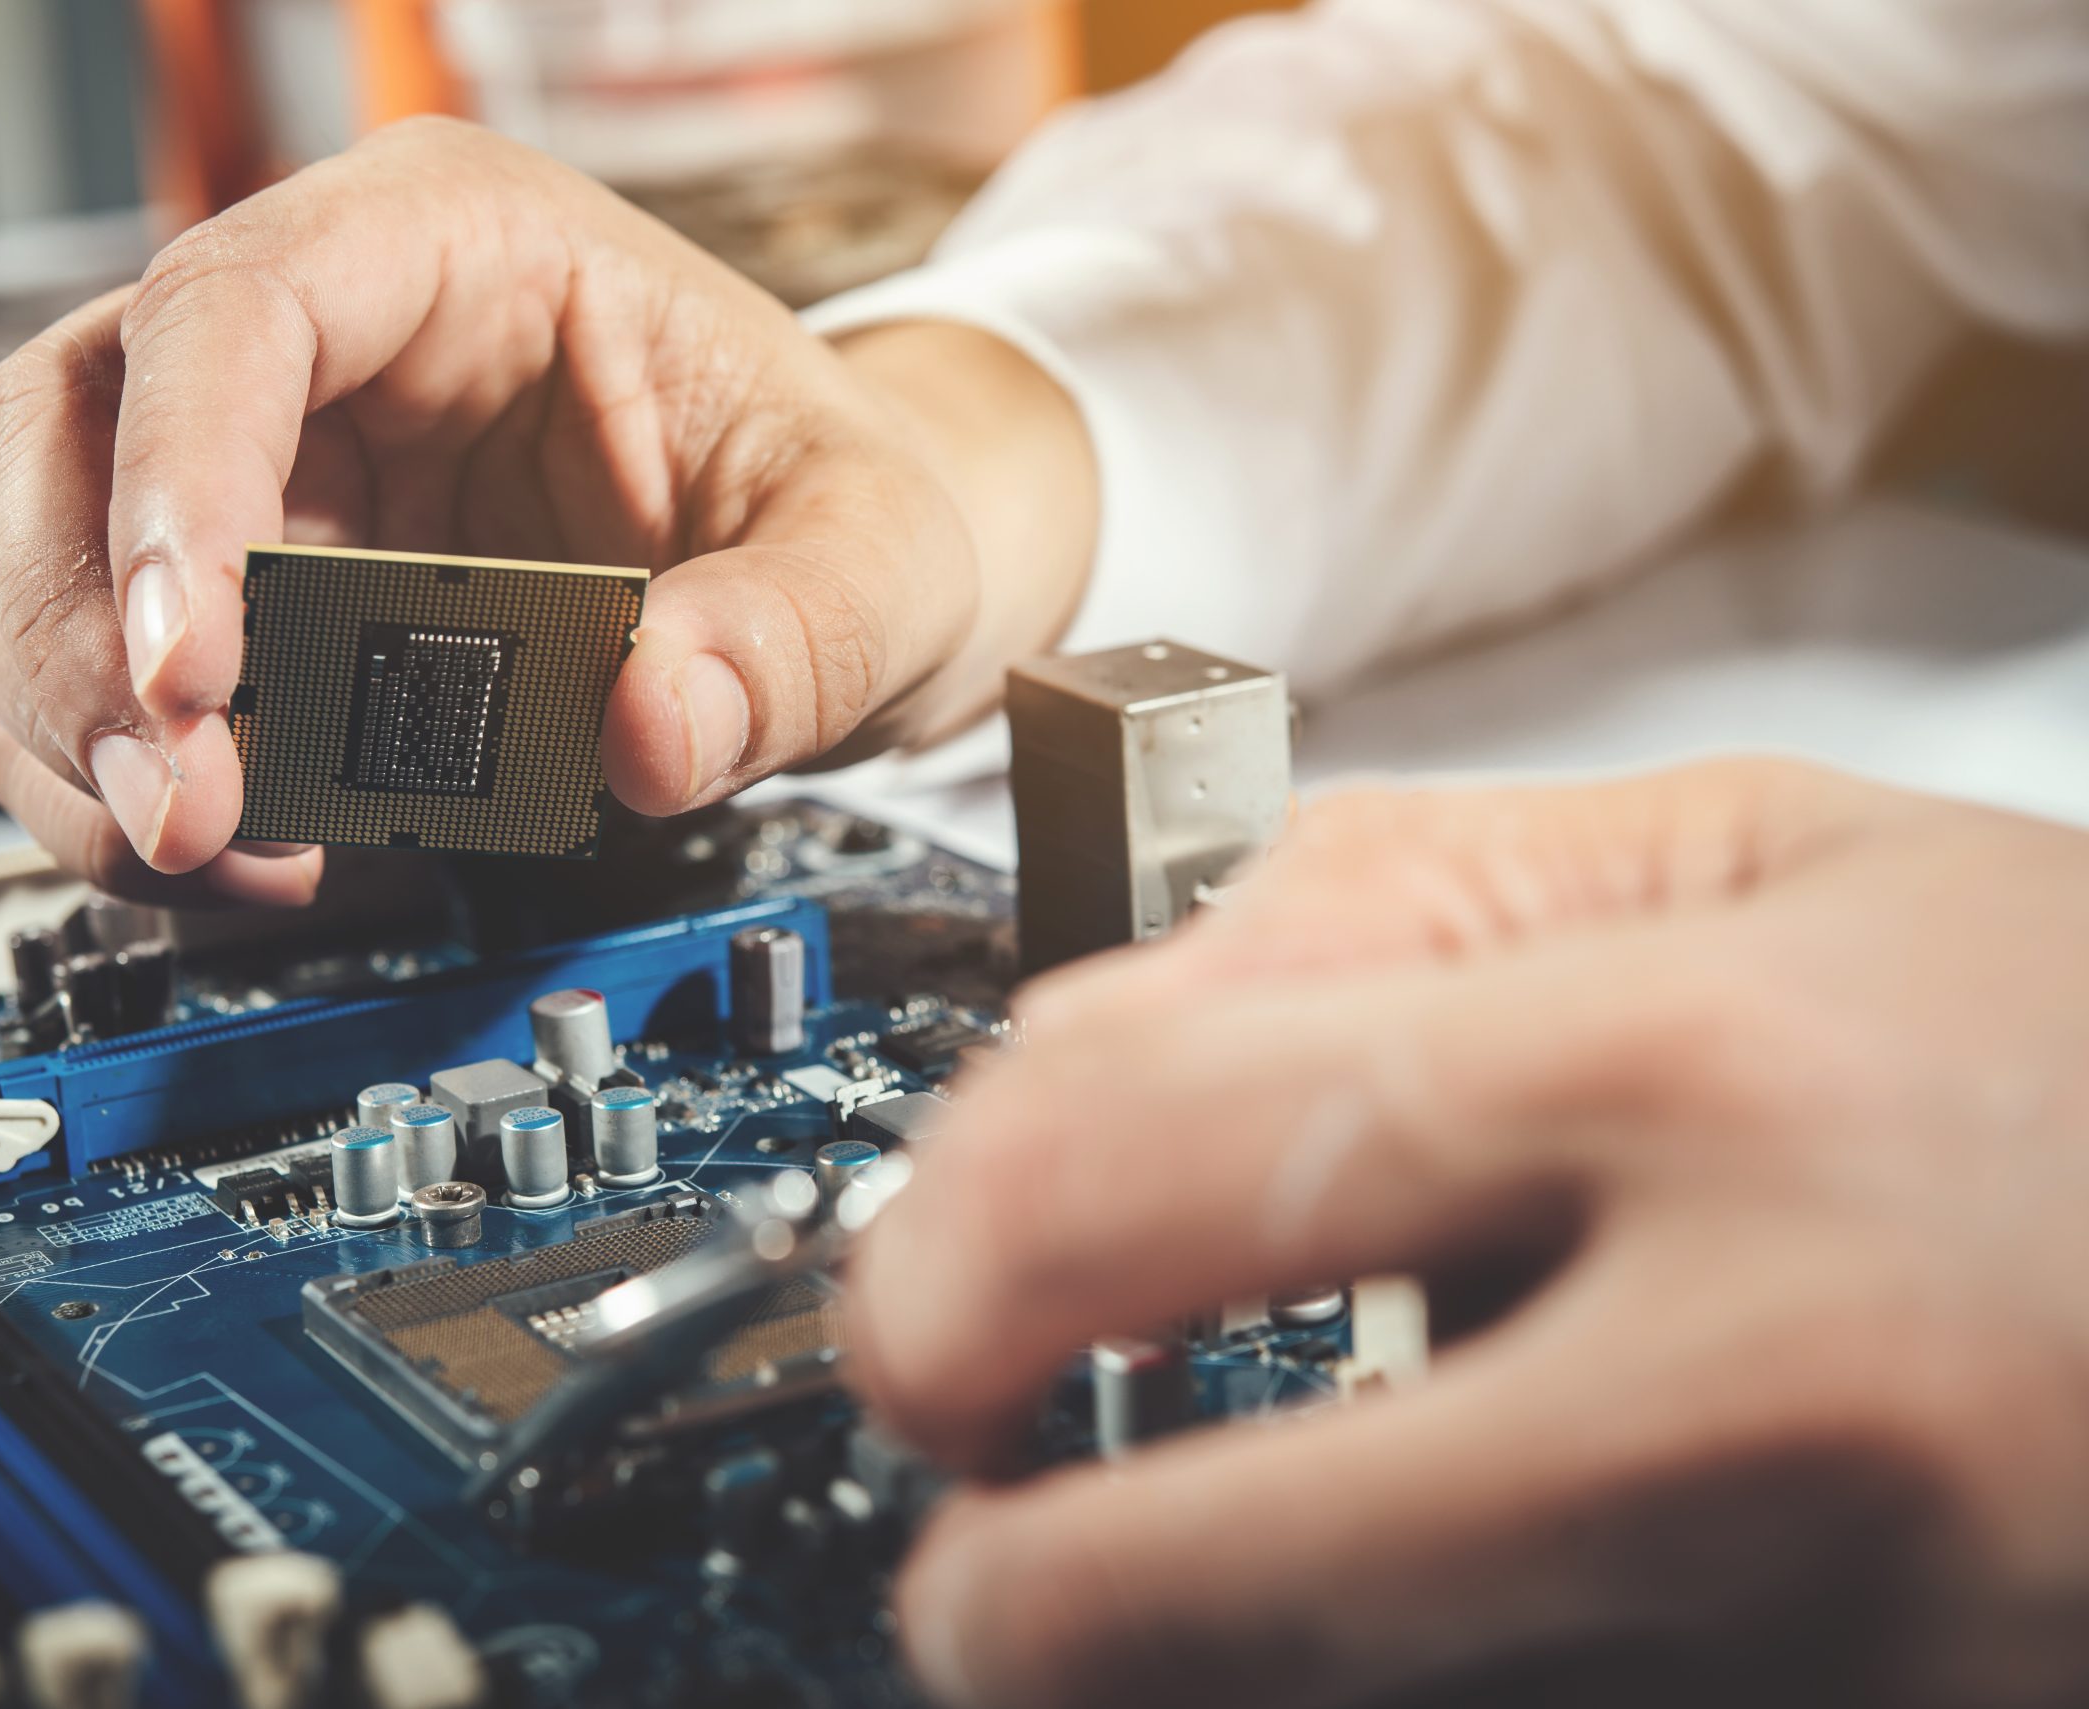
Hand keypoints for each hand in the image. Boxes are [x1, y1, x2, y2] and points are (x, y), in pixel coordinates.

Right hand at [0, 118, 1093, 902]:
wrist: (812, 569)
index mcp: (450, 241)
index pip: (227, 310)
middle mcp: (313, 340)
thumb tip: (649, 730)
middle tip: (191, 809)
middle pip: (52, 428)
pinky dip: (115, 788)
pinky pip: (84, 682)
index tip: (199, 676)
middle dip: (81, 640)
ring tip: (221, 846)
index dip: (174, 487)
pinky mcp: (231, 599)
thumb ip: (785, 639)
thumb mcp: (868, 555)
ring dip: (71, 726)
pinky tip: (244, 852)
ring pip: (15, 557)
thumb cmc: (815, 499)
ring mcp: (251, 467)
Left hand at [847, 759, 2088, 1707]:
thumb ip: (1382, 910)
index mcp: (1702, 1082)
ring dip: (1197, 1678)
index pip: (1158, 1175)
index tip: (908, 1316)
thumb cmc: (2073, 1045)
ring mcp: (1847, 1646)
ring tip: (1200, 1567)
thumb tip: (1061, 1054)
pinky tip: (1421, 1609)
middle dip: (1005, 1598)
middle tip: (980, 1551)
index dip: (948, 1263)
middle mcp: (1767, 1395)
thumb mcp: (1757, 856)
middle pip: (1193, 1586)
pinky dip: (1393, 1703)